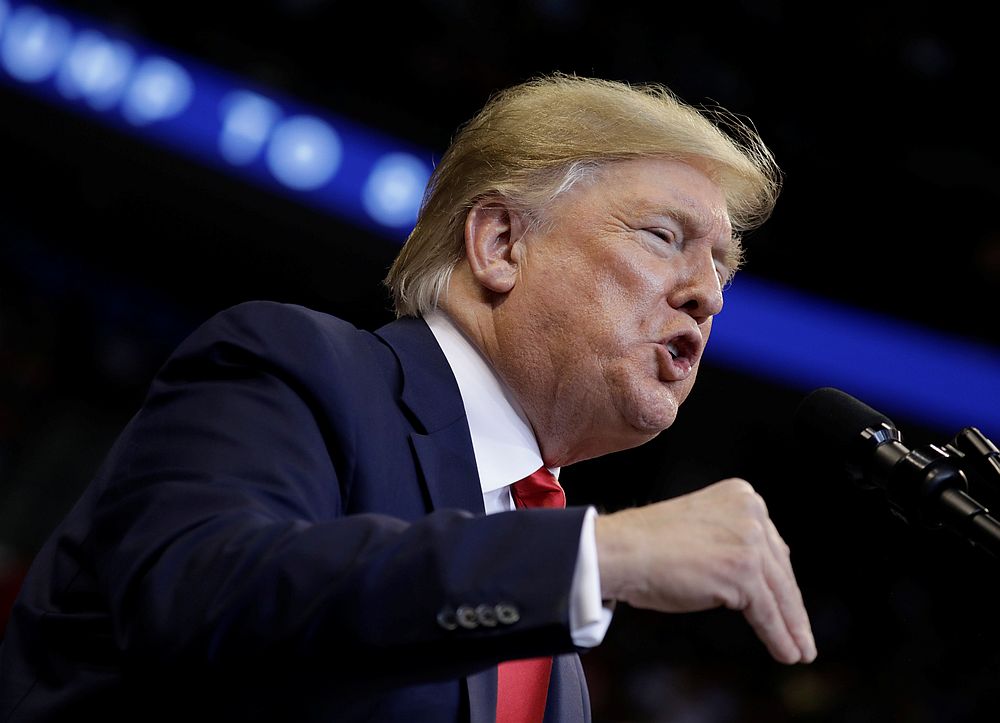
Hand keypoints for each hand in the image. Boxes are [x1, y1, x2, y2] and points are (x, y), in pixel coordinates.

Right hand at [594, 478, 816, 663]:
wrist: (619, 550)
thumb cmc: (647, 545)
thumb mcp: (702, 531)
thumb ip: (731, 543)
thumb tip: (760, 580)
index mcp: (741, 495)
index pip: (770, 544)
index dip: (780, 579)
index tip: (790, 604)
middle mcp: (751, 510)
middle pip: (779, 568)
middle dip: (790, 605)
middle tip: (801, 633)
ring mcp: (749, 539)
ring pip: (778, 592)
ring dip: (791, 627)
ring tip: (799, 650)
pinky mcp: (743, 569)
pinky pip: (767, 611)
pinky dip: (778, 635)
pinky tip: (787, 652)